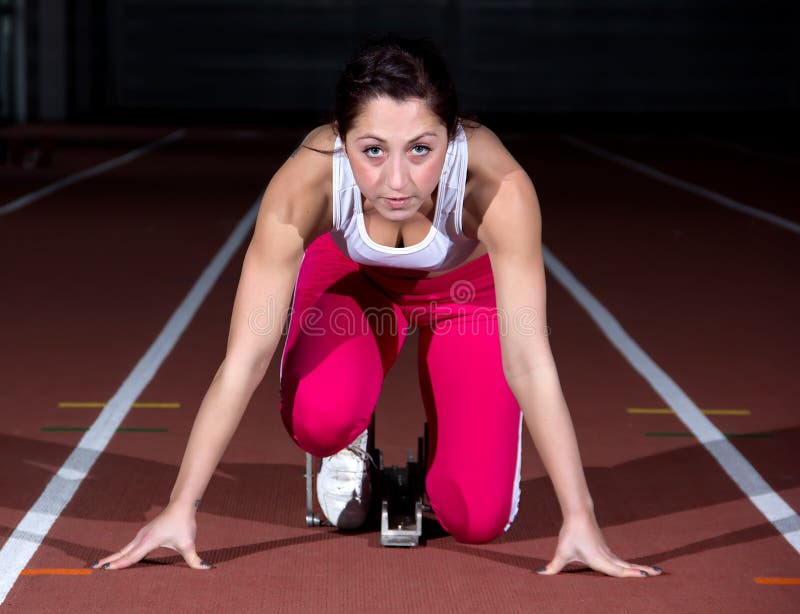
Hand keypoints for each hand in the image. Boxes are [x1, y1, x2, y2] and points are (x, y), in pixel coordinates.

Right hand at [90, 502, 211, 570]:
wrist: (182, 505)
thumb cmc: (184, 523)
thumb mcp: (189, 543)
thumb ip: (195, 559)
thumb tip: (207, 569)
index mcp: (149, 540)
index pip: (131, 556)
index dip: (119, 564)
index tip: (105, 570)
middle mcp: (142, 537)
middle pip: (123, 552)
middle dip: (109, 561)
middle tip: (93, 568)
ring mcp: (142, 534)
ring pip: (125, 548)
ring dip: (113, 557)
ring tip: (100, 565)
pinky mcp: (144, 533)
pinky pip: (130, 546)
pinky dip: (121, 553)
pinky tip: (117, 558)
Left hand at [537, 513, 662, 577]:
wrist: (578, 513)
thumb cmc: (571, 534)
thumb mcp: (561, 552)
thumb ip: (553, 567)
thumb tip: (539, 574)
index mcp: (600, 560)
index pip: (618, 571)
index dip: (632, 575)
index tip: (647, 576)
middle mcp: (607, 557)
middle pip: (628, 567)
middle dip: (643, 572)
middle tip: (660, 574)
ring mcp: (608, 552)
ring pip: (626, 563)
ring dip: (639, 568)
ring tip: (654, 572)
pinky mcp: (606, 548)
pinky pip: (621, 560)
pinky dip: (630, 566)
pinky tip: (634, 568)